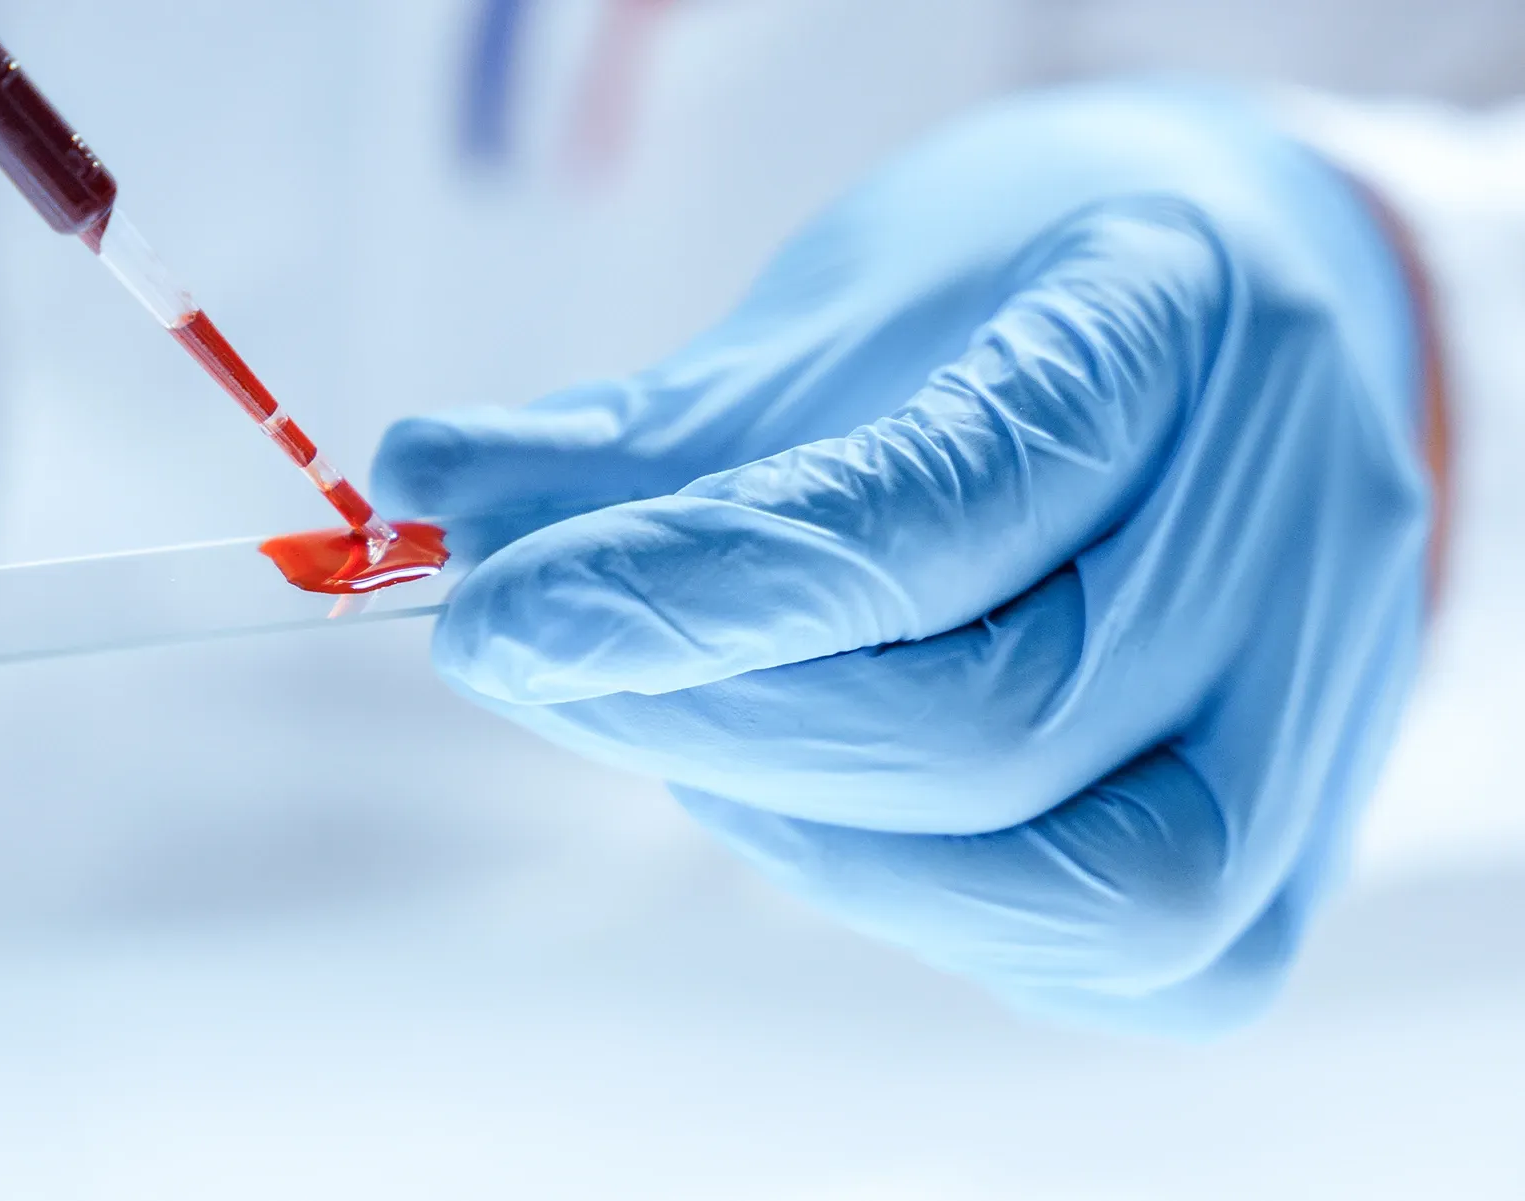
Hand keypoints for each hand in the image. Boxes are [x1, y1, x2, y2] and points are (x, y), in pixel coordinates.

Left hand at [372, 82, 1431, 1034]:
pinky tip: (813, 797)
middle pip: (990, 725)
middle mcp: (1291, 527)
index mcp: (1177, 324)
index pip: (934, 512)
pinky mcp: (1293, 844)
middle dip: (710, 720)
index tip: (491, 617)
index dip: (690, 589)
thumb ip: (641, 436)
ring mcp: (1323, 703)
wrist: (1204, 337)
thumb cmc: (999, 303)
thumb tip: (425, 493)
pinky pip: (1120, 955)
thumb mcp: (827, 320)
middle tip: (535, 663)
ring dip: (814, 828)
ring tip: (689, 724)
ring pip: (1089, 886)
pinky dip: (918, 893)